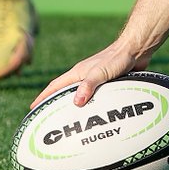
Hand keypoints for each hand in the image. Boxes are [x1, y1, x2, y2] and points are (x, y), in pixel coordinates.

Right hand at [30, 41, 150, 108]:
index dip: (43, 97)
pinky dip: (90, 105)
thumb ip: (88, 85)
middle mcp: (84, 75)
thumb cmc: (117, 58)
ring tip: (68, 121)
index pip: (55, 86)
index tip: (32, 108)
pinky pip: (94, 96)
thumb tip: (76, 103)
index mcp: (77, 73)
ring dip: (72, 105)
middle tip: (47, 117)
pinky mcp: (107, 82)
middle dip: (54, 103)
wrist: (136, 49)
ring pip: (80, 94)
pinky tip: (94, 115)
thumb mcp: (100, 72)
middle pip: (64, 91)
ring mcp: (95, 79)